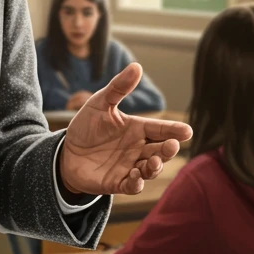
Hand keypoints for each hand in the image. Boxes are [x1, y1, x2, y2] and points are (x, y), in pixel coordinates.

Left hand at [58, 63, 191, 196]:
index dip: (174, 130)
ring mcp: (129, 167)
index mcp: (137, 129)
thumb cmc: (86, 126)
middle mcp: (137, 149)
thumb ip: (118, 88)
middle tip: (170, 146)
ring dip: (155, 167)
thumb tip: (136, 66)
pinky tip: (136, 178)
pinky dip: (136, 184)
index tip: (187, 131)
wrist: (65, 152)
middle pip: (160, 150)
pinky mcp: (117, 183)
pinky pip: (132, 186)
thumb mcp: (100, 103)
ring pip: (150, 169)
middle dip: (168, 149)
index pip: (160, 129)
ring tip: (153, 162)